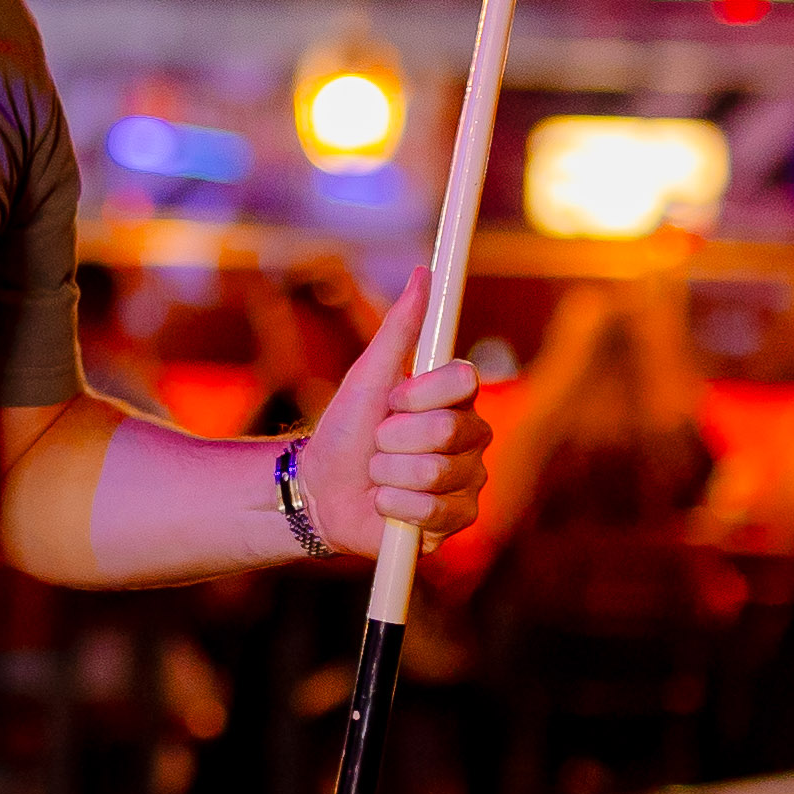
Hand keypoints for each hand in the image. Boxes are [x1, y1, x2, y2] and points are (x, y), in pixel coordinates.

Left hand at [302, 267, 490, 560]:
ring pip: (437, 473)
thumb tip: (423, 272)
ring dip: (389, 475)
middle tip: (378, 443)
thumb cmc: (346, 428)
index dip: (421, 393)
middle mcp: (472, 439)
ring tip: (377, 476)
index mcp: (457, 400)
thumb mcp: (368, 374)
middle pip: (448, 431)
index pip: (464, 381)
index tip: (390, 401)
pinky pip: (434, 511)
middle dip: (395, 438)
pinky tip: (384, 504)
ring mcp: (468, 482)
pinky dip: (394, 507)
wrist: (321, 489)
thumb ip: (400, 327)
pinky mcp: (457, 521)